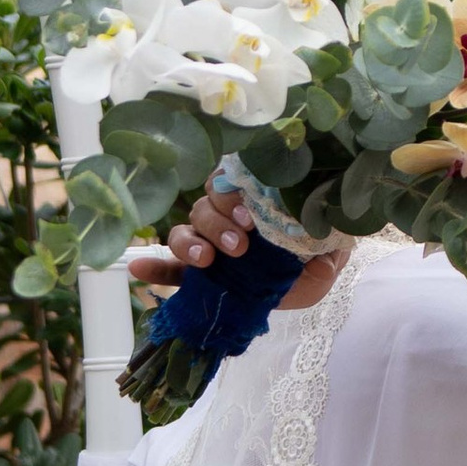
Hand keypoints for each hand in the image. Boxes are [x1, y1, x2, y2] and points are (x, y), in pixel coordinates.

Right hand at [129, 184, 340, 310]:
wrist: (301, 287)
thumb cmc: (312, 260)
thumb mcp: (326, 253)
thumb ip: (328, 243)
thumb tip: (324, 231)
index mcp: (255, 199)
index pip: (232, 178)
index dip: (235, 192)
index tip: (251, 214)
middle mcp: (227, 214)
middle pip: (207, 203)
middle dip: (220, 221)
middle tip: (241, 244)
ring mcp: (208, 241)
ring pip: (186, 227)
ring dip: (192, 241)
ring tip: (208, 260)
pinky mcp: (194, 271)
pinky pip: (167, 264)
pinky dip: (153, 266)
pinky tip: (138, 269)